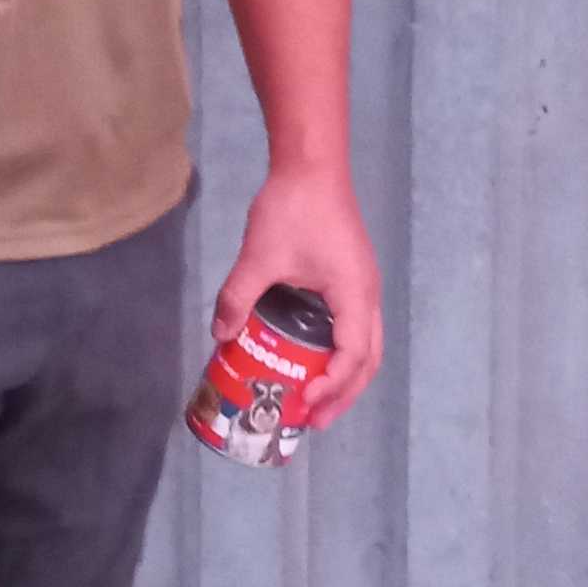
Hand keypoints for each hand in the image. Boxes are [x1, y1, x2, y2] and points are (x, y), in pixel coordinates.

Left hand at [213, 169, 382, 426]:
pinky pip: (356, 327)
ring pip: (366, 345)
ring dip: (345, 376)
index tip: (305, 402)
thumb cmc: (293, 208)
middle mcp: (368, 295)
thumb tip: (219, 335)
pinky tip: (313, 359)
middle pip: (368, 360)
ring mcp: (364, 287)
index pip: (352, 356)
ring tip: (316, 399)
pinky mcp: (353, 278)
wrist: (312, 166)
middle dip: (343, 394)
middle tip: (314, 420)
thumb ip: (238, 297)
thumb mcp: (259, 257)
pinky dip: (341, 352)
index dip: (332, 386)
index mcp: (355, 295)